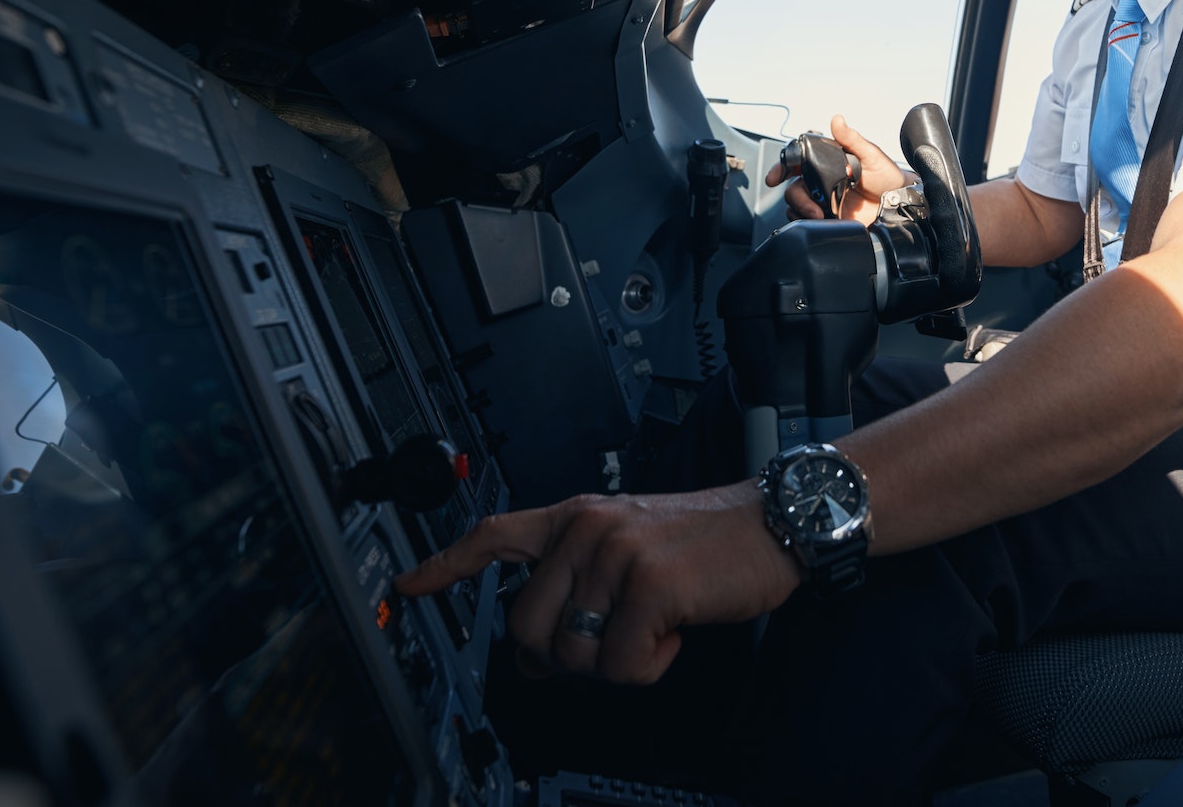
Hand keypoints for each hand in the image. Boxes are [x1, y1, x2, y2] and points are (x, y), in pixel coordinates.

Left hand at [395, 484, 802, 684]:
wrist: (773, 523)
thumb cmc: (706, 543)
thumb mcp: (631, 556)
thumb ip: (579, 594)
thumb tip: (537, 660)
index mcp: (578, 517)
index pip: (495, 537)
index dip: (446, 566)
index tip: (409, 587)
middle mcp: (587, 530)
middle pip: (527, 627)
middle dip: (567, 654)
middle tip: (616, 638)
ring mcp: (615, 554)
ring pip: (574, 655)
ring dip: (619, 662)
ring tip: (656, 625)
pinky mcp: (648, 584)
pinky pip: (619, 665)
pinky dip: (651, 665)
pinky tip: (675, 631)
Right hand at [763, 114, 908, 225]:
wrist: (899, 204)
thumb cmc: (888, 176)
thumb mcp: (871, 155)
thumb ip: (852, 139)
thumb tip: (836, 119)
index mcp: (828, 162)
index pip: (797, 160)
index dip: (782, 166)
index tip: (774, 178)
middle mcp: (822, 180)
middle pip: (793, 186)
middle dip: (796, 198)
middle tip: (813, 207)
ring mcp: (823, 199)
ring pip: (796, 204)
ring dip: (801, 210)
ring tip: (820, 216)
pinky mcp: (828, 218)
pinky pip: (806, 221)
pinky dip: (806, 222)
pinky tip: (821, 222)